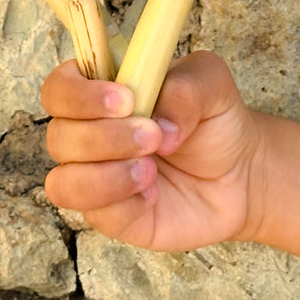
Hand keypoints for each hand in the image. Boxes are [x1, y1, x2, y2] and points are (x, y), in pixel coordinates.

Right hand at [41, 51, 267, 251]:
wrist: (241, 174)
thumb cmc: (214, 120)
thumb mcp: (211, 83)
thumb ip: (184, 89)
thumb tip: (159, 124)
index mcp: (102, 92)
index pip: (59, 89)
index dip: (78, 94)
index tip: (125, 99)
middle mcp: (89, 134)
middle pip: (58, 136)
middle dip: (104, 136)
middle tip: (154, 135)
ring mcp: (97, 178)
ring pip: (63, 183)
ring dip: (105, 175)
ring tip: (151, 169)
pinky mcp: (112, 216)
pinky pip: (94, 215)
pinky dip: (123, 203)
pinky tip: (153, 194)